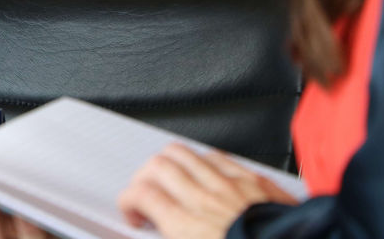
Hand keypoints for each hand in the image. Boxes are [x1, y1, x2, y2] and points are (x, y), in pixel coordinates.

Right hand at [117, 143, 297, 238]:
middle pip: (158, 165)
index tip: (133, 213)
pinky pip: (219, 156)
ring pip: (185, 153)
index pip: (141, 193)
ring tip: (170, 178)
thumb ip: (177, 236)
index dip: (128, 200)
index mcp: (187, 226)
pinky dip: (202, 159)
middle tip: (147, 194)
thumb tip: (165, 231)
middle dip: (144, 177)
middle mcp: (206, 199)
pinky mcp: (255, 182)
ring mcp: (231, 186)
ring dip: (169, 162)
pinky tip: (204, 171)